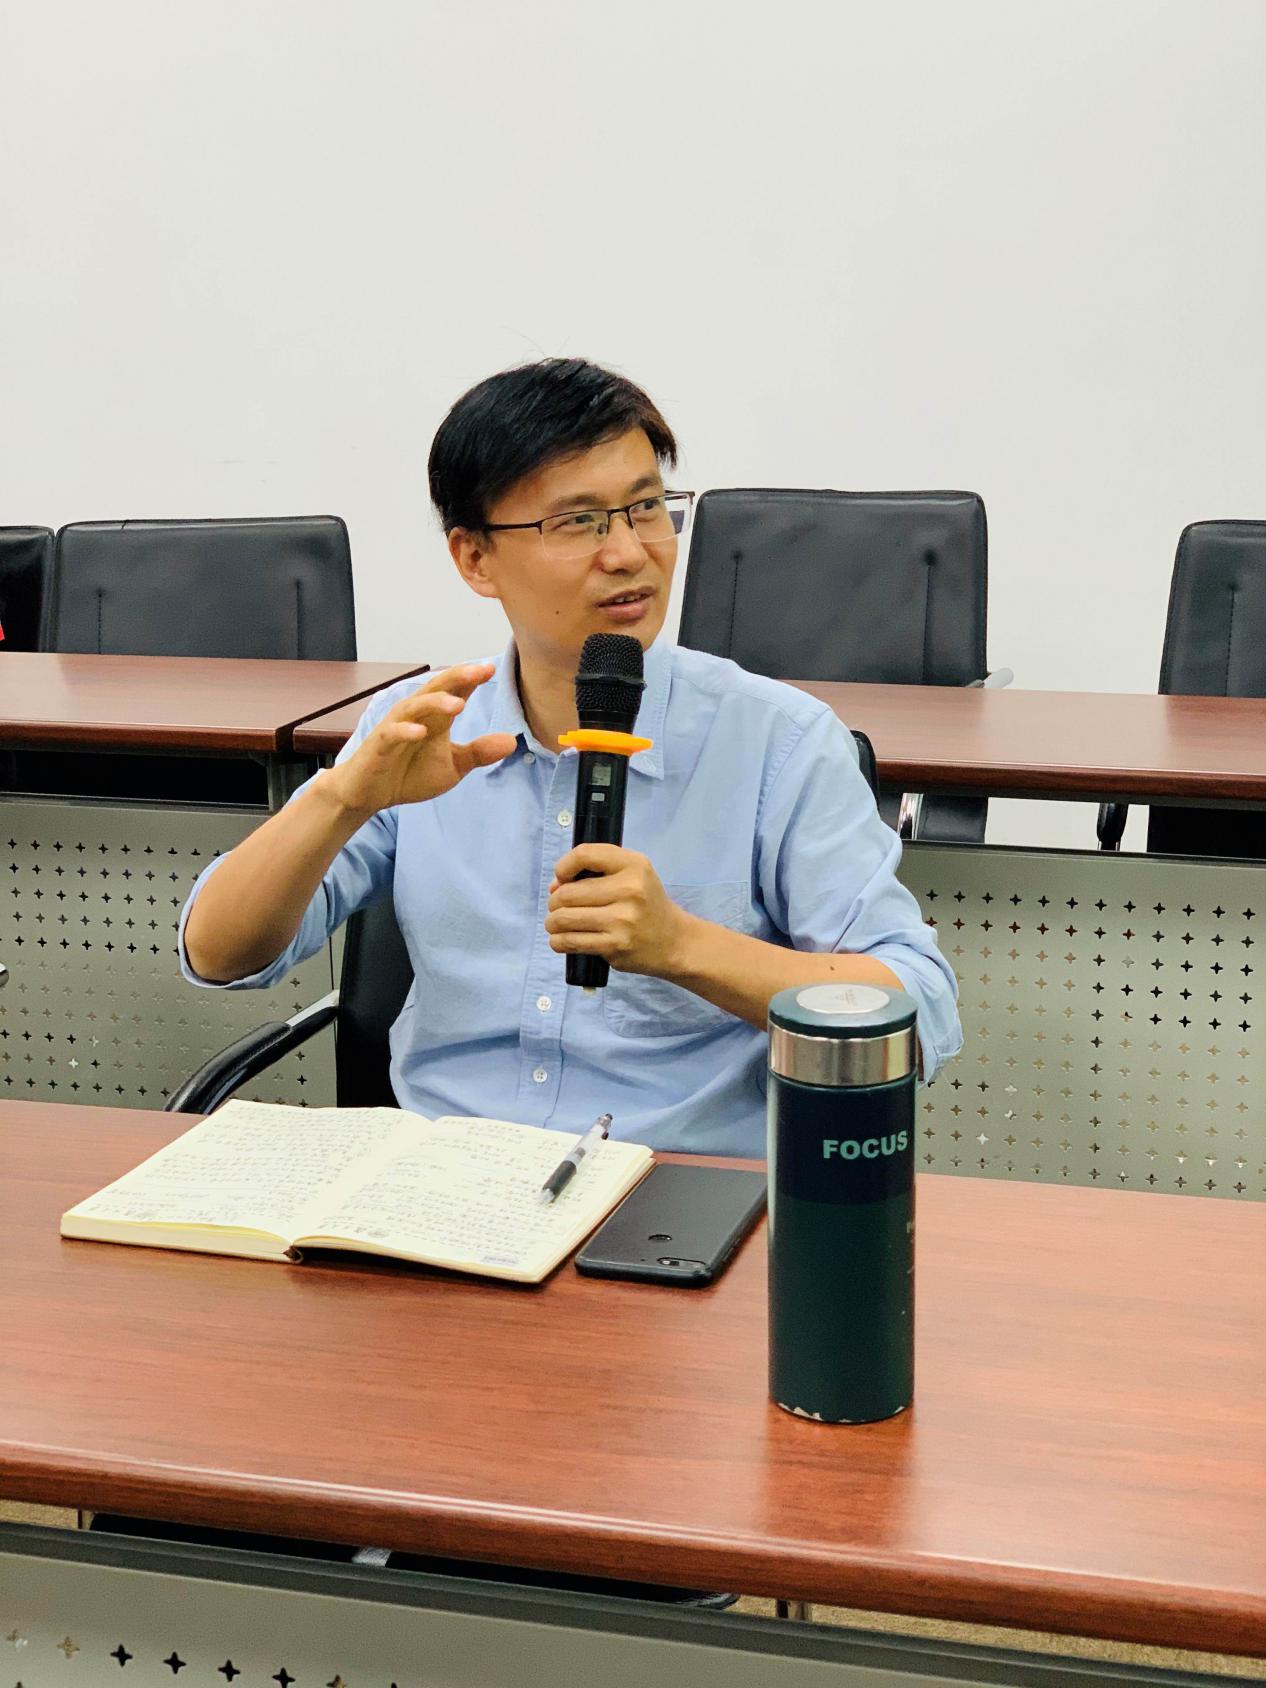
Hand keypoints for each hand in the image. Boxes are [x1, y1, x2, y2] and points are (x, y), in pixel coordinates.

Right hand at [323, 664, 514, 818]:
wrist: (370, 793)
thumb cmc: (410, 774)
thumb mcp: (453, 766)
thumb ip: (479, 752)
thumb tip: (512, 741)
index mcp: (436, 718)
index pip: (456, 691)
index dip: (473, 680)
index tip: (493, 670)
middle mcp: (417, 715)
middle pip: (437, 689)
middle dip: (458, 678)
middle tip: (480, 671)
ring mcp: (396, 727)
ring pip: (415, 706)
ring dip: (435, 702)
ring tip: (457, 703)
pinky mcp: (379, 744)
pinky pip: (392, 733)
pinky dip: (406, 731)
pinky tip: (421, 732)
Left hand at [545, 845, 691, 977]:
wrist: (674, 941)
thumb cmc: (646, 904)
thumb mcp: (632, 874)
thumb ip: (595, 871)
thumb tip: (554, 886)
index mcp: (633, 865)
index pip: (584, 854)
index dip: (563, 866)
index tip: (562, 879)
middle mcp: (629, 889)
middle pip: (567, 892)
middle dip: (554, 902)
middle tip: (559, 908)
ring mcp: (622, 920)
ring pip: (564, 918)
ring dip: (553, 922)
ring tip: (558, 924)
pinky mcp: (615, 945)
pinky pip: (570, 941)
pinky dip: (558, 941)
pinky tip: (562, 939)